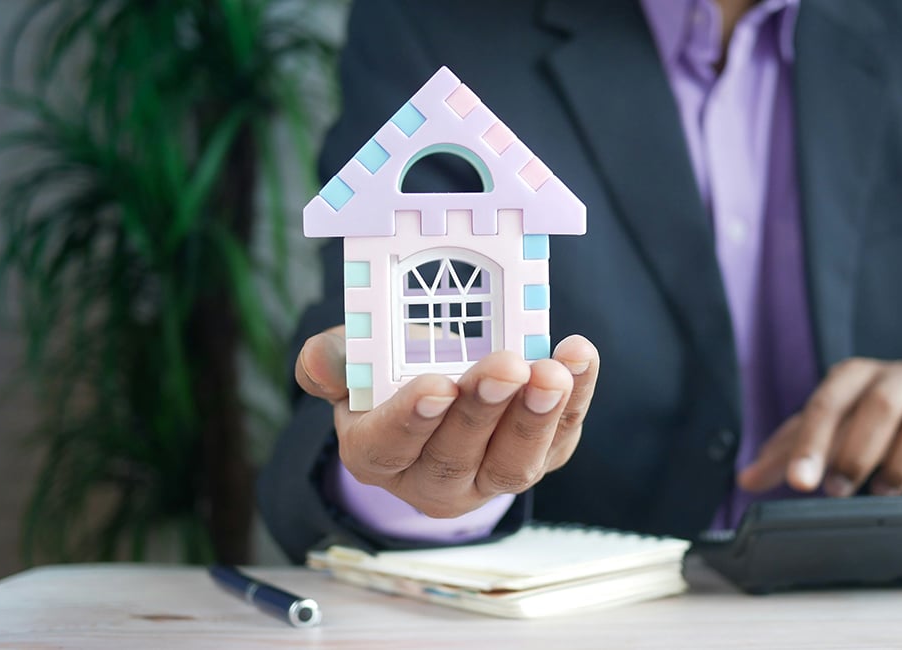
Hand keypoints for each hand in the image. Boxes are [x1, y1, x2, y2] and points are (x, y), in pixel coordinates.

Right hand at [296, 326, 599, 517]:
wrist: (440, 385)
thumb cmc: (390, 373)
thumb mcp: (353, 362)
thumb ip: (333, 360)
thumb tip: (322, 359)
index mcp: (376, 454)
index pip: (389, 447)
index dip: (413, 419)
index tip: (437, 386)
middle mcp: (432, 479)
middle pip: (456, 456)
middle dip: (484, 411)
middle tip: (506, 367)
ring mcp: (489, 476)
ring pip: (513, 463)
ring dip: (536, 416)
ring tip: (552, 372)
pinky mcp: (539, 458)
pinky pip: (560, 437)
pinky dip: (576, 398)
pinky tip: (579, 357)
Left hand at [738, 358, 901, 496]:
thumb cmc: (864, 419)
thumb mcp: (824, 428)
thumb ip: (786, 453)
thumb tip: (746, 479)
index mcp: (854, 375)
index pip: (827, 404)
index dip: (811, 445)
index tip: (800, 483)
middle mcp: (898, 377)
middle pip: (880, 406)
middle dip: (857, 453)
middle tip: (839, 491)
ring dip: (901, 464)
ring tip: (883, 491)